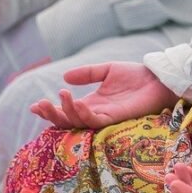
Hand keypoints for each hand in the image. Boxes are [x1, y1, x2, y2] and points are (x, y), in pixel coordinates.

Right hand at [30, 60, 176, 129]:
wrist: (157, 78)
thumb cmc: (135, 76)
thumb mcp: (106, 70)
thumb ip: (87, 73)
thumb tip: (65, 77)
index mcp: (91, 103)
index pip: (66, 111)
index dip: (50, 111)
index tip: (34, 106)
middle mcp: (95, 113)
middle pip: (68, 121)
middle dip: (52, 115)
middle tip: (39, 105)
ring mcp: (105, 117)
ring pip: (79, 122)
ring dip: (67, 112)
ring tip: (59, 98)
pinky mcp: (117, 118)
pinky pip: (97, 120)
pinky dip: (85, 113)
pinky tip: (78, 102)